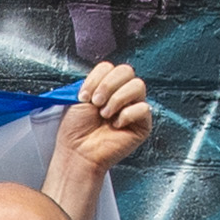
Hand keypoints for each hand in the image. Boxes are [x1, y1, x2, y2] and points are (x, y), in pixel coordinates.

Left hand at [54, 60, 153, 188]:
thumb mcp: (77, 98)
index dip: (96, 78)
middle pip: (126, 71)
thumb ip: (93, 80)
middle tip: (96, 104)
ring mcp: (134, 108)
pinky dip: (127, 115)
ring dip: (117, 99)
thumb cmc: (76, 129)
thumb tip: (104, 72)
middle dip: (108, 86)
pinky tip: (116, 125)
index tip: (84, 96)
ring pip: (138, 85)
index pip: (109, 67)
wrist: (78, 152)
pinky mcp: (142, 124)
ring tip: (105, 115)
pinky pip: (143, 108)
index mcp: (106, 87)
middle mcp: (122, 94)